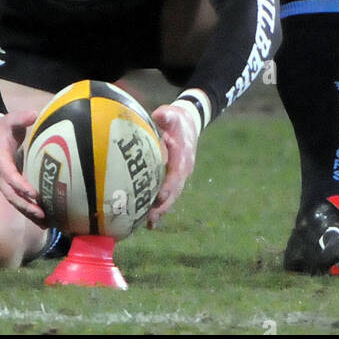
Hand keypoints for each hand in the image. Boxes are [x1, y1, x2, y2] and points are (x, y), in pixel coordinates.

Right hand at [0, 110, 45, 223]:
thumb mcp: (10, 119)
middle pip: (11, 194)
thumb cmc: (3, 127)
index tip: (34, 193)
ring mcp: (1, 182)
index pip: (9, 175)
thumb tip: (33, 114)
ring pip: (13, 200)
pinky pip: (16, 200)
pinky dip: (26, 210)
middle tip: (41, 213)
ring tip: (44, 221)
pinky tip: (40, 219)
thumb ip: (21, 117)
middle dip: (25, 205)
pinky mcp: (7, 185)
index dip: (21, 185)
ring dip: (27, 211)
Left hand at [147, 102, 199, 228]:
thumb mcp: (172, 114)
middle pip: (175, 190)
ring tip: (149, 224)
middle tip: (151, 216)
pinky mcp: (174, 179)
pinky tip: (150, 222)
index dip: (169, 184)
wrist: (188, 124)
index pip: (177, 173)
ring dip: (162, 210)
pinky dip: (160, 208)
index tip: (160, 195)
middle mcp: (184, 169)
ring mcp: (180, 176)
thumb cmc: (176, 120)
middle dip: (164, 204)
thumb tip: (159, 115)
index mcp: (183, 156)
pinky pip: (168, 195)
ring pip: (172, 196)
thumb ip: (166, 116)